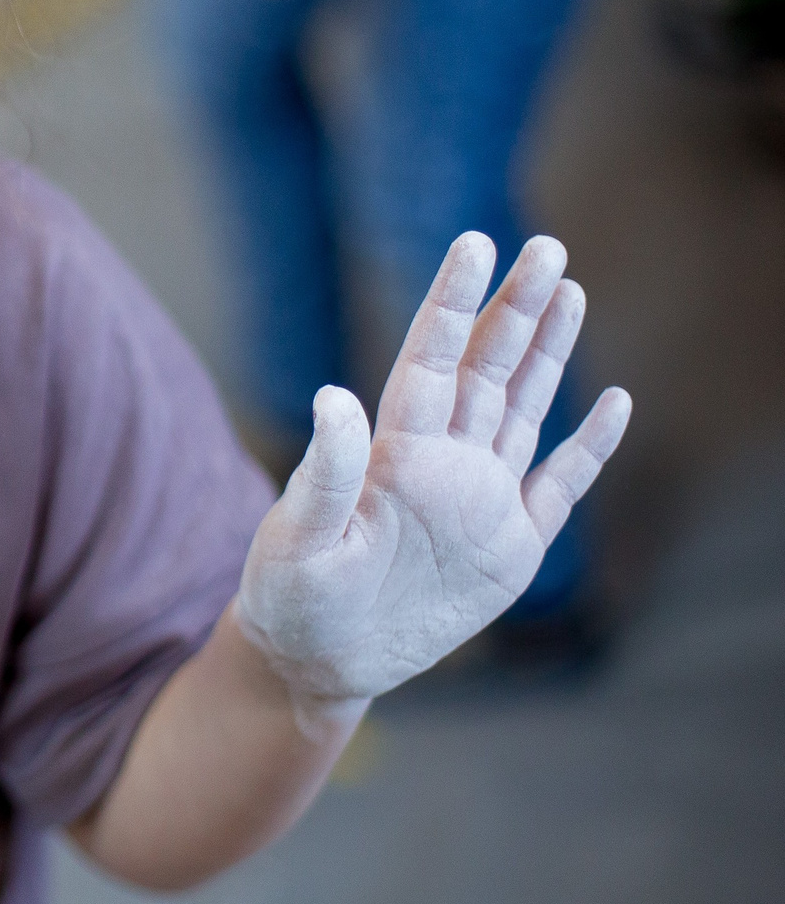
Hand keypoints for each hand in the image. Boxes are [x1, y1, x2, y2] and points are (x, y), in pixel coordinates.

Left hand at [235, 232, 631, 713]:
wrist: (317, 659)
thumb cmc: (289, 596)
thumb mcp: (298, 538)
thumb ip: (326, 471)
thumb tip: (334, 396)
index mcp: (392, 448)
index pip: (430, 356)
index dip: (454, 301)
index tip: (476, 244)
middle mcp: (440, 459)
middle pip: (487, 367)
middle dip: (518, 308)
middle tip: (548, 248)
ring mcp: (480, 498)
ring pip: (522, 407)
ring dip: (549, 353)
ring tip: (571, 290)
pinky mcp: (510, 546)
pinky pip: (559, 484)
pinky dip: (589, 446)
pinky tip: (613, 401)